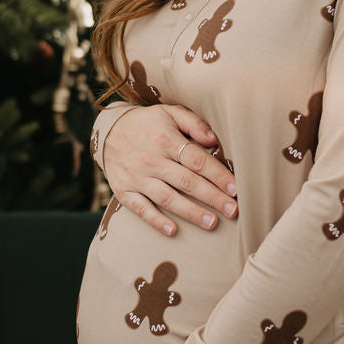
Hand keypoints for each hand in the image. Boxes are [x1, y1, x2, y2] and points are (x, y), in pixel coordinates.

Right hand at [102, 102, 238, 237]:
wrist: (108, 131)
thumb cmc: (147, 123)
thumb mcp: (170, 113)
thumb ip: (193, 123)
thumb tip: (214, 140)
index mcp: (166, 139)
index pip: (197, 160)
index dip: (218, 175)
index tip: (235, 189)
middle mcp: (152, 160)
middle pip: (187, 182)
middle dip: (212, 197)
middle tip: (232, 210)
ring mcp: (137, 177)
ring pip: (168, 198)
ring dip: (191, 212)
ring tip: (212, 223)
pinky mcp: (124, 191)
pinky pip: (141, 208)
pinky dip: (156, 220)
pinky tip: (173, 231)